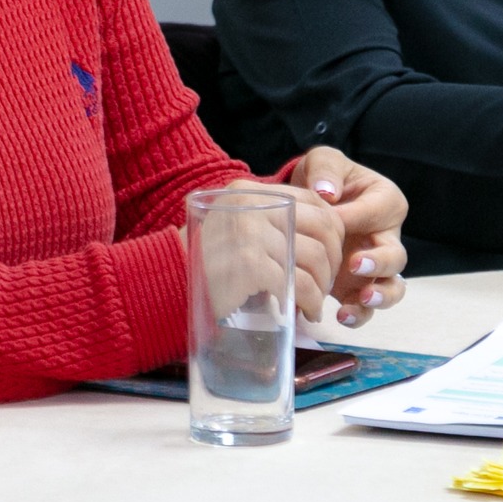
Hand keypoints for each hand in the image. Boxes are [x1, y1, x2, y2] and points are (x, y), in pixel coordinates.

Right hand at [192, 184, 342, 324]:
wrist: (168, 283)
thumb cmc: (209, 262)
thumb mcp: (241, 228)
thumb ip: (273, 225)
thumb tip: (326, 241)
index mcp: (253, 190)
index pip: (315, 202)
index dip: (334, 233)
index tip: (330, 259)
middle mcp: (253, 203)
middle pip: (323, 230)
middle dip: (333, 263)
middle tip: (325, 286)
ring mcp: (251, 231)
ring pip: (315, 259)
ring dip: (322, 289)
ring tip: (314, 304)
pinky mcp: (250, 262)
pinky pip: (298, 283)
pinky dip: (309, 301)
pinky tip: (306, 311)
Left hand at [292, 147, 407, 327]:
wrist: (306, 203)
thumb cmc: (323, 178)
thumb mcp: (323, 161)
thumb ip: (326, 170)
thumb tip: (327, 193)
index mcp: (385, 201)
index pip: (379, 210)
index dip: (357, 217)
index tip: (334, 219)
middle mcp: (386, 236)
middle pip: (396, 255)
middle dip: (379, 263)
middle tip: (355, 265)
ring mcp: (373, 266)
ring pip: (392, 287)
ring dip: (380, 295)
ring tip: (362, 298)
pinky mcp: (356, 286)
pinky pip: (365, 306)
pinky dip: (358, 314)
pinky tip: (341, 315)